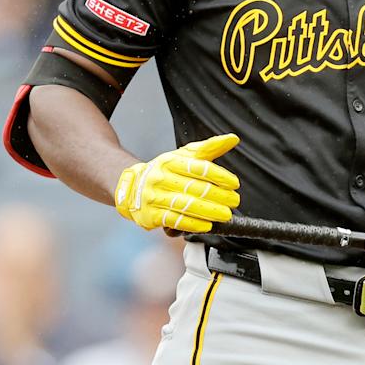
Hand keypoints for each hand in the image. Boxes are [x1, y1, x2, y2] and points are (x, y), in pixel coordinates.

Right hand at [114, 134, 240, 231]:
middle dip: (218, 196)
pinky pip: (174, 220)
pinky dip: (192, 224)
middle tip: (234, 201)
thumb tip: (232, 138)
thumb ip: (209, 148)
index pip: (199, 167)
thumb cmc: (164, 171)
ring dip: (208, 211)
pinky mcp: (151, 215)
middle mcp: (161, 178)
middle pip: (194, 187)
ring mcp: (155, 197)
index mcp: (171, 161)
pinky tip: (206, 225)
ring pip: (185, 204)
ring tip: (225, 215)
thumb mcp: (184, 155)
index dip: (219, 176)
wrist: (130, 186)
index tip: (234, 183)